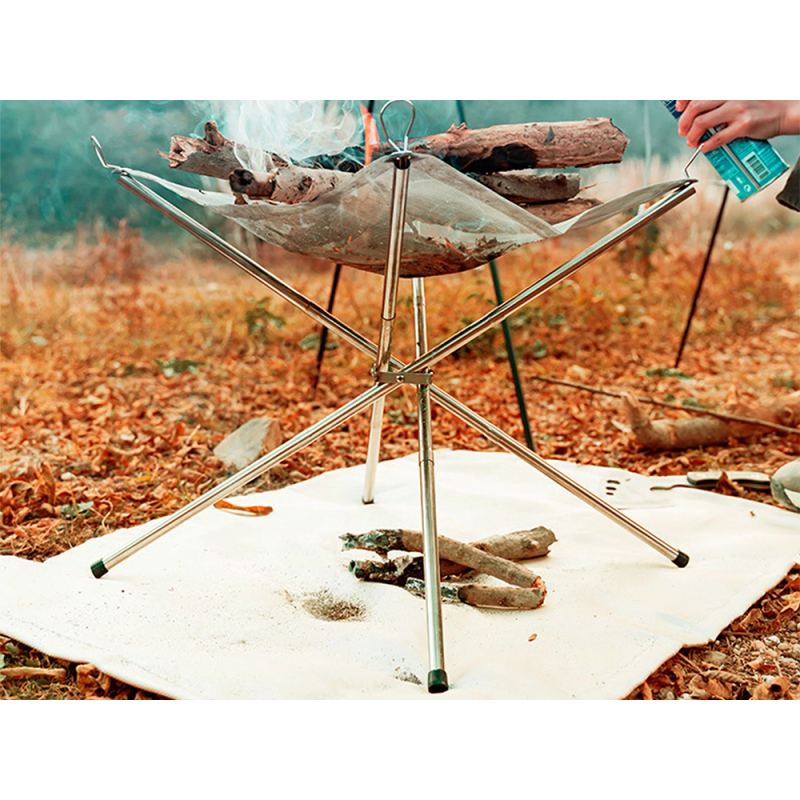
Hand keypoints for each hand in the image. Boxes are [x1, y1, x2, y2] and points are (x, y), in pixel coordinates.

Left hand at [675, 100, 799, 150]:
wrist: (785, 111)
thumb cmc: (760, 105)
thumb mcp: (739, 95)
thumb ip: (720, 100)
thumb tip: (696, 112)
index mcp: (728, 88)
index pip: (698, 91)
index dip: (683, 100)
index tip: (678, 109)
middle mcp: (731, 96)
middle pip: (695, 107)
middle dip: (683, 122)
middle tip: (683, 131)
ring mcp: (737, 110)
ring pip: (701, 123)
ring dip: (692, 136)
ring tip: (692, 142)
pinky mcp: (743, 126)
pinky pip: (716, 138)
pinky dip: (706, 145)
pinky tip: (705, 147)